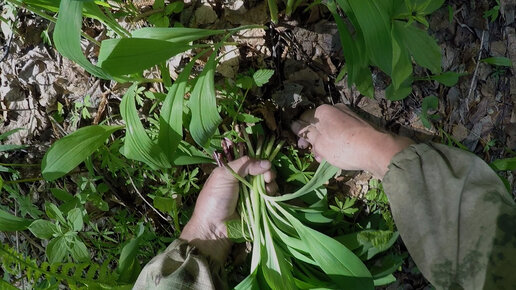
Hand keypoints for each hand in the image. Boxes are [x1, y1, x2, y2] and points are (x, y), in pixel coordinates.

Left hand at [180, 156, 275, 262]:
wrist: (214, 227)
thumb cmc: (215, 199)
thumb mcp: (223, 176)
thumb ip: (243, 165)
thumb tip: (267, 162)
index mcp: (235, 173)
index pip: (253, 163)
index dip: (261, 163)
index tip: (266, 167)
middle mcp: (245, 183)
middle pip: (263, 173)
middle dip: (269, 174)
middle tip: (268, 179)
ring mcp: (252, 196)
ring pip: (269, 186)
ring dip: (271, 186)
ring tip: (267, 190)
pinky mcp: (258, 208)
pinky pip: (270, 200)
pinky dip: (273, 197)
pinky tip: (270, 198)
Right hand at [291, 104, 413, 177]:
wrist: (376, 149)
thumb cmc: (343, 146)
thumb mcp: (319, 143)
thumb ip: (306, 133)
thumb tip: (294, 124)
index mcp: (323, 110)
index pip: (304, 118)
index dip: (300, 133)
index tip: (301, 146)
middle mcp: (336, 109)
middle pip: (319, 125)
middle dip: (315, 141)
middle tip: (315, 155)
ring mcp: (349, 116)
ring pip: (331, 130)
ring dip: (326, 144)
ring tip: (327, 159)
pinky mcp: (359, 126)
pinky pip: (342, 133)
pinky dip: (338, 143)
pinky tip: (339, 156)